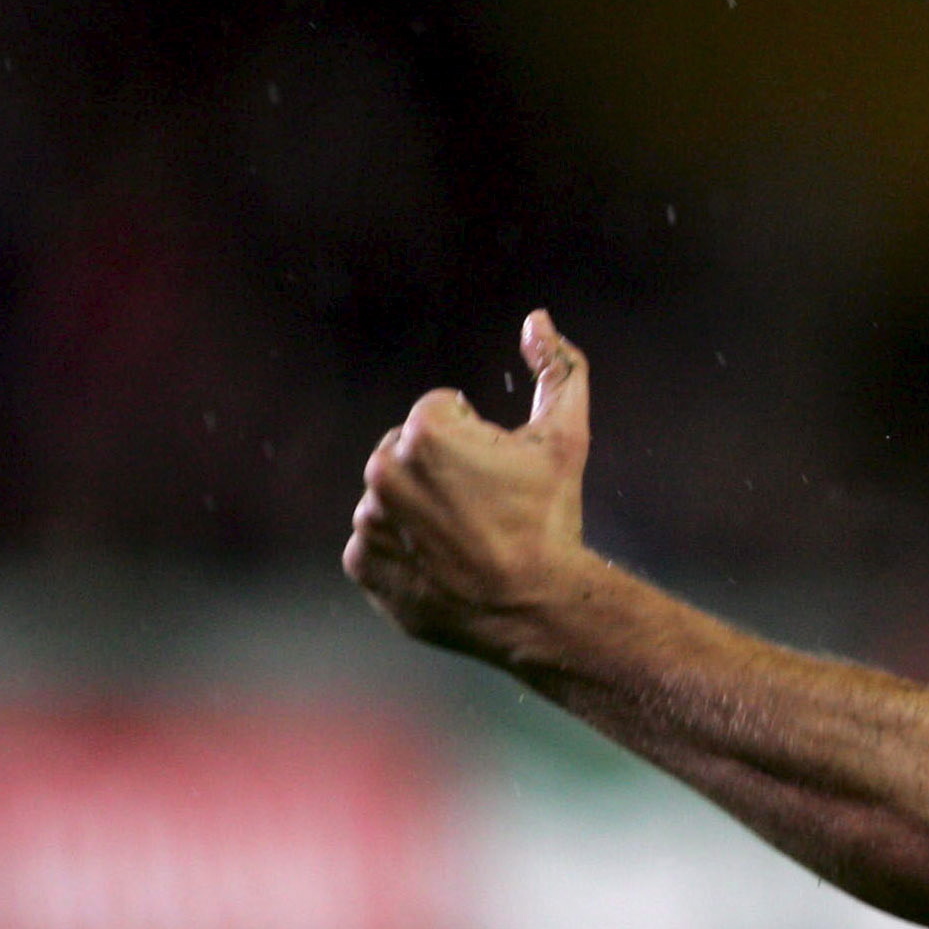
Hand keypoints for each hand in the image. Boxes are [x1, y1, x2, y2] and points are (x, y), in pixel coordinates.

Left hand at [345, 310, 593, 658]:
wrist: (537, 609)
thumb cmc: (552, 519)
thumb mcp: (567, 439)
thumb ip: (558, 369)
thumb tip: (537, 319)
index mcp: (424, 431)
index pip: (443, 414)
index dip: (481, 443)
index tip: (501, 481)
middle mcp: (382, 470)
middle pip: (410, 453)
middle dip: (444, 474)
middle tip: (487, 513)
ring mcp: (368, 520)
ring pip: (394, 498)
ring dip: (423, 512)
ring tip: (467, 542)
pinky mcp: (362, 563)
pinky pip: (380, 543)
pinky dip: (406, 553)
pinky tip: (445, 566)